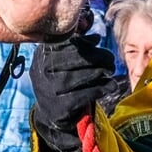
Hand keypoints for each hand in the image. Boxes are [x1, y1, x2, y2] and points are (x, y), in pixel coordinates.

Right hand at [29, 34, 116, 151]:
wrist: (51, 114)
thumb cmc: (61, 82)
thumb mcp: (63, 63)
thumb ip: (77, 48)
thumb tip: (95, 37)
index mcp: (41, 56)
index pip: (63, 44)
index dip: (83, 43)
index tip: (98, 43)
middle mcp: (41, 72)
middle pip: (71, 60)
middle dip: (94, 57)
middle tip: (110, 59)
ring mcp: (48, 90)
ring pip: (76, 77)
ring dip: (98, 72)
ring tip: (110, 70)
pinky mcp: (59, 108)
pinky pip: (81, 95)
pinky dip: (98, 89)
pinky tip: (109, 86)